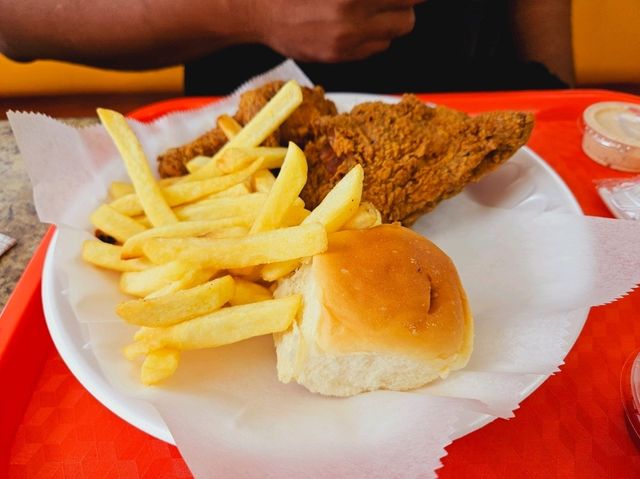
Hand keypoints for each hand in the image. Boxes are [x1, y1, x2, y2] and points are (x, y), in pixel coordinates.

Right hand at [250, 0, 421, 61]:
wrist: (260, 10)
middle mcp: (352, 17)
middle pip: (408, 17)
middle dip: (404, 4)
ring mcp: (346, 41)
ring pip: (394, 35)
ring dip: (391, 21)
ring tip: (372, 9)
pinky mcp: (339, 56)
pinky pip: (375, 48)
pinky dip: (373, 36)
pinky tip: (356, 23)